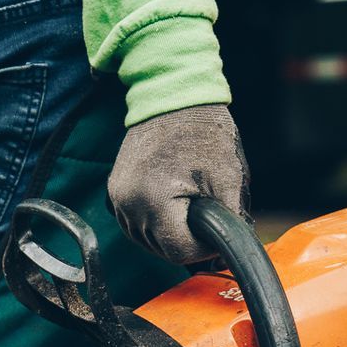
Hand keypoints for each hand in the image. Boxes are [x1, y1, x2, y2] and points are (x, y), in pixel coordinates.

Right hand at [107, 103, 248, 264]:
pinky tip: (172, 209)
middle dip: (188, 241)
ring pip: (146, 240)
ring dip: (170, 235)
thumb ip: (230, 220)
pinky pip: (135, 223)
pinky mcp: (115, 190)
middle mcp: (129, 203)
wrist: (171, 95)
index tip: (216, 234)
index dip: (203, 249)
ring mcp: (118, 197)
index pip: (179, 251)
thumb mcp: (228, 178)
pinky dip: (155, 224)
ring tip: (190, 212)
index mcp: (154, 200)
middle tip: (206, 219)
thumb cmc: (202, 130)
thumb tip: (229, 249)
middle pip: (161, 249)